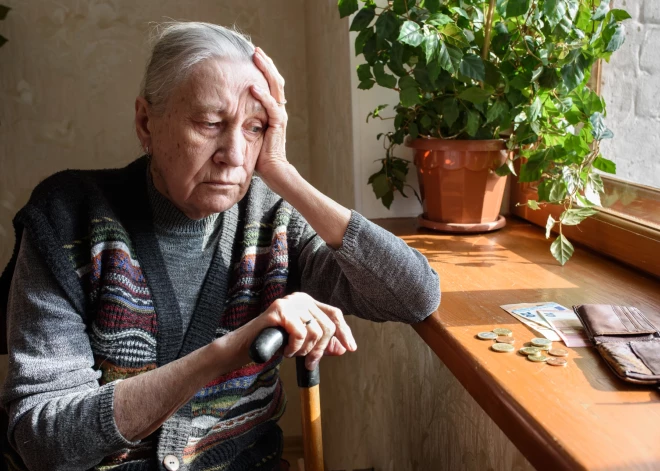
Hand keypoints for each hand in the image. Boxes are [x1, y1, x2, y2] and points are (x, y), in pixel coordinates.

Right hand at [229, 292, 357, 370]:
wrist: (245, 346)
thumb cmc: (273, 343)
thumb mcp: (302, 344)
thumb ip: (320, 344)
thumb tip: (343, 348)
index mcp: (308, 303)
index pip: (334, 314)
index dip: (345, 332)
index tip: (351, 348)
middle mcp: (301, 298)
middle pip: (327, 326)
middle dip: (320, 349)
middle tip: (309, 362)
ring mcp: (290, 302)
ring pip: (314, 331)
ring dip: (304, 350)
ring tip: (291, 352)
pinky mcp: (279, 310)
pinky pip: (300, 333)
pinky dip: (294, 348)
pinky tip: (285, 349)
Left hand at [250, 47, 289, 180]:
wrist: (274, 171)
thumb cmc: (260, 155)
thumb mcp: (249, 132)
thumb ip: (242, 120)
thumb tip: (224, 112)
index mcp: (273, 110)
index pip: (270, 84)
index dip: (263, 69)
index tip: (252, 56)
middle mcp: (278, 110)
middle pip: (275, 81)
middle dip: (266, 64)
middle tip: (255, 50)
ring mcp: (280, 117)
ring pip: (276, 88)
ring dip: (266, 72)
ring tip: (257, 59)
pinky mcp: (278, 126)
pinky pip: (272, 108)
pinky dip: (263, 97)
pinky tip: (253, 88)